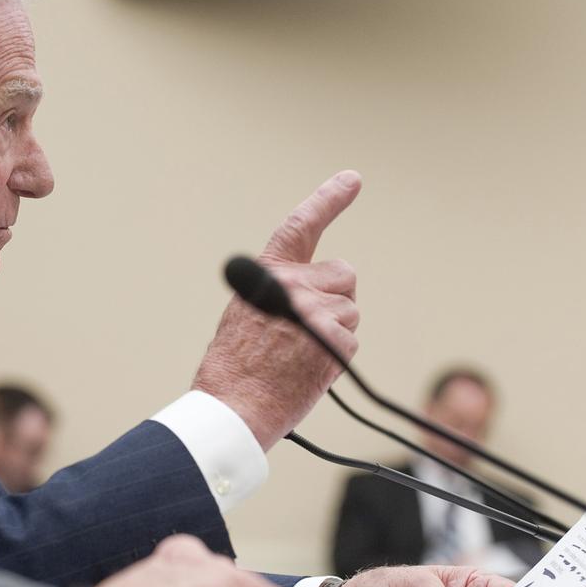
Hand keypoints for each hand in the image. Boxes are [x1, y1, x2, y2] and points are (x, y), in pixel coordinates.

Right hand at [193, 170, 361, 449]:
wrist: (232, 407)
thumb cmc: (234, 368)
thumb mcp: (246, 313)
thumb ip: (280, 292)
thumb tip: (318, 294)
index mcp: (266, 273)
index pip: (301, 226)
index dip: (328, 199)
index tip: (353, 179)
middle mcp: (293, 283)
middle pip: (343, 276)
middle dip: (334, 299)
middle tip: (306, 331)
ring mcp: (316, 309)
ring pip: (349, 310)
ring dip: (333, 332)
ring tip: (298, 355)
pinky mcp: (335, 336)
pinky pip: (350, 340)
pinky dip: (335, 357)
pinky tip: (306, 369)